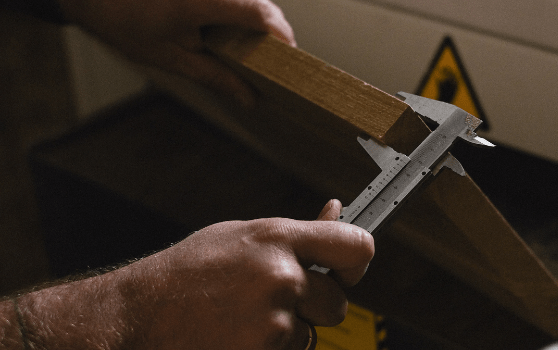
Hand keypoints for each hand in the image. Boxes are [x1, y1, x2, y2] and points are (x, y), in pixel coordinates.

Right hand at [11, 200, 372, 349]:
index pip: (356, 245)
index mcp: (278, 237)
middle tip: (278, 300)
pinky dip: (272, 349)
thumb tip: (338, 209)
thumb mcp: (241, 237)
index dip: (357, 260)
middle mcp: (282, 276)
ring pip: (312, 333)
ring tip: (244, 316)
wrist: (139, 315)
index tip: (347, 270)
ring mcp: (274, 320)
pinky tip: (239, 334)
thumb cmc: (188, 272)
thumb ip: (297, 230)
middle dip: (317, 306)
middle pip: (339, 302)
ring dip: (290, 329)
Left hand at [57, 0, 295, 107]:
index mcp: (207, 2)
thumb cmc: (126, 24)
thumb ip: (217, 77)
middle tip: (272, 62)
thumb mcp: (174, 59)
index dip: (282, 36)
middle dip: (273, 32)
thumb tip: (250, 99)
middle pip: (262, 4)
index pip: (262, 14)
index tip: (288, 59)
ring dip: (257, 21)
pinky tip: (231, 33)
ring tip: (252, 50)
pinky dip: (241, 12)